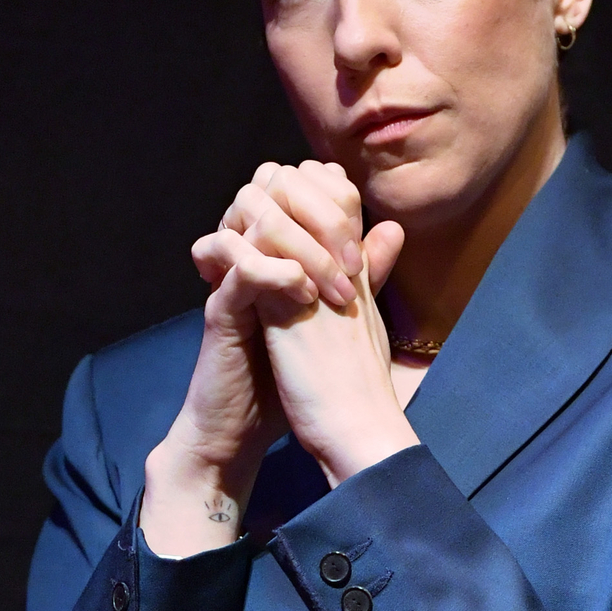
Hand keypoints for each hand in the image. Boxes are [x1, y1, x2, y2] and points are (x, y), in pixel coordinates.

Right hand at [141, 161, 402, 557]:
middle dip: (317, 213)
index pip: (295, 183)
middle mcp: (250, 253)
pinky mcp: (219, 311)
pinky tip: (303, 295)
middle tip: (352, 262)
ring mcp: (230, 278)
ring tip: (328, 284)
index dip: (330, 195)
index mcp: (275, 247)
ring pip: (246, 215)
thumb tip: (392, 229)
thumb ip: (362, 272)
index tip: (362, 239)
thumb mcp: (335, 315)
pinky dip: (273, 271)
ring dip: (297, 242)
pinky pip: (235, 268)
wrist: (247, 427)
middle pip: (268, 186)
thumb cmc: (290, 375)